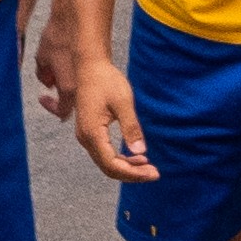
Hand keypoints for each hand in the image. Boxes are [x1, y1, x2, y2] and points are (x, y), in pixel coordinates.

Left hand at [30, 19, 82, 126]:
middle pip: (74, 103)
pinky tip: (69, 58)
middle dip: (61, 95)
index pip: (62, 112)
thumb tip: (48, 83)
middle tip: (52, 82)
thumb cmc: (58, 37)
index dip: (51, 107)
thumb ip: (43, 75)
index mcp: (69, 89)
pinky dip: (77, 73)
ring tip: (58, 67)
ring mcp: (92, 76)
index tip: (43, 97)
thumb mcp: (41, 58)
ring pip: (82, 90)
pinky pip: (87, 77)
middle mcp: (83, 86)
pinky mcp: (99, 64)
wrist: (78, 18)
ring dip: (69, 84)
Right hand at [67, 53, 153, 183]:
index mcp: (92, 133)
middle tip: (155, 173)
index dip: (133, 173)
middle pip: (108, 168)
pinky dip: (121, 159)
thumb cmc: (106, 81)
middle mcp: (85, 139)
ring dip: (127, 168)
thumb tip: (141, 152)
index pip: (112, 164)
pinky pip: (105, 153)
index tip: (154, 173)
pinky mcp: (90, 133)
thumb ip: (131, 127)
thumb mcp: (123, 102)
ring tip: (149, 167)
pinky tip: (137, 157)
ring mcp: (86, 137)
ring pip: (106, 162)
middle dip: (132, 174)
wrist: (90, 67)